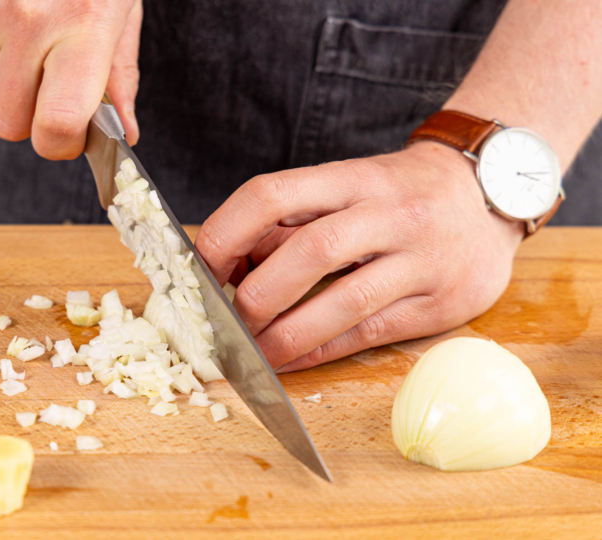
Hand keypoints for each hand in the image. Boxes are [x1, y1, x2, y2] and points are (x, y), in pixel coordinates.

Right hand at [0, 0, 141, 157]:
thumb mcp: (123, 15)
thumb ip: (120, 79)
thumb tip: (124, 134)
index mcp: (84, 33)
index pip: (55, 127)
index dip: (61, 143)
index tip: (72, 134)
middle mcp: (30, 23)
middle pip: (7, 123)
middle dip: (30, 117)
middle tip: (52, 88)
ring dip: (11, 73)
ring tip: (37, 31)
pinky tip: (11, 11)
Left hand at [196, 142, 523, 371]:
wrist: (489, 196)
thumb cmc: (400, 194)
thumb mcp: (348, 187)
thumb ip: (293, 221)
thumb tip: (230, 266)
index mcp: (354, 177)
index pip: (274, 194)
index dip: (227, 233)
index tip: (200, 268)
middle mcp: (390, 212)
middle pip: (310, 250)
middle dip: (257, 293)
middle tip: (227, 321)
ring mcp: (420, 258)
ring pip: (344, 300)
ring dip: (286, 334)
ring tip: (253, 353)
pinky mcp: (439, 302)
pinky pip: (369, 333)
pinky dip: (321, 351)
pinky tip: (291, 360)